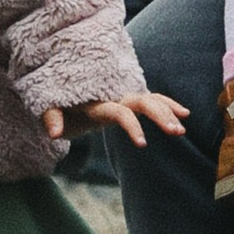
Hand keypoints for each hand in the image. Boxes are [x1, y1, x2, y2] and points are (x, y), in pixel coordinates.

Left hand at [43, 93, 191, 148]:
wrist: (59, 89)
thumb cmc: (54, 104)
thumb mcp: (49, 110)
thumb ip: (53, 118)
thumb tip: (54, 134)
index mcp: (96, 103)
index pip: (119, 112)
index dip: (131, 125)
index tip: (143, 144)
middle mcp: (112, 97)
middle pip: (141, 101)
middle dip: (159, 114)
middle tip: (177, 132)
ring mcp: (120, 97)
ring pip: (149, 99)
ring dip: (167, 111)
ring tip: (182, 129)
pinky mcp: (125, 100)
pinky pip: (150, 98)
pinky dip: (166, 104)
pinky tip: (184, 114)